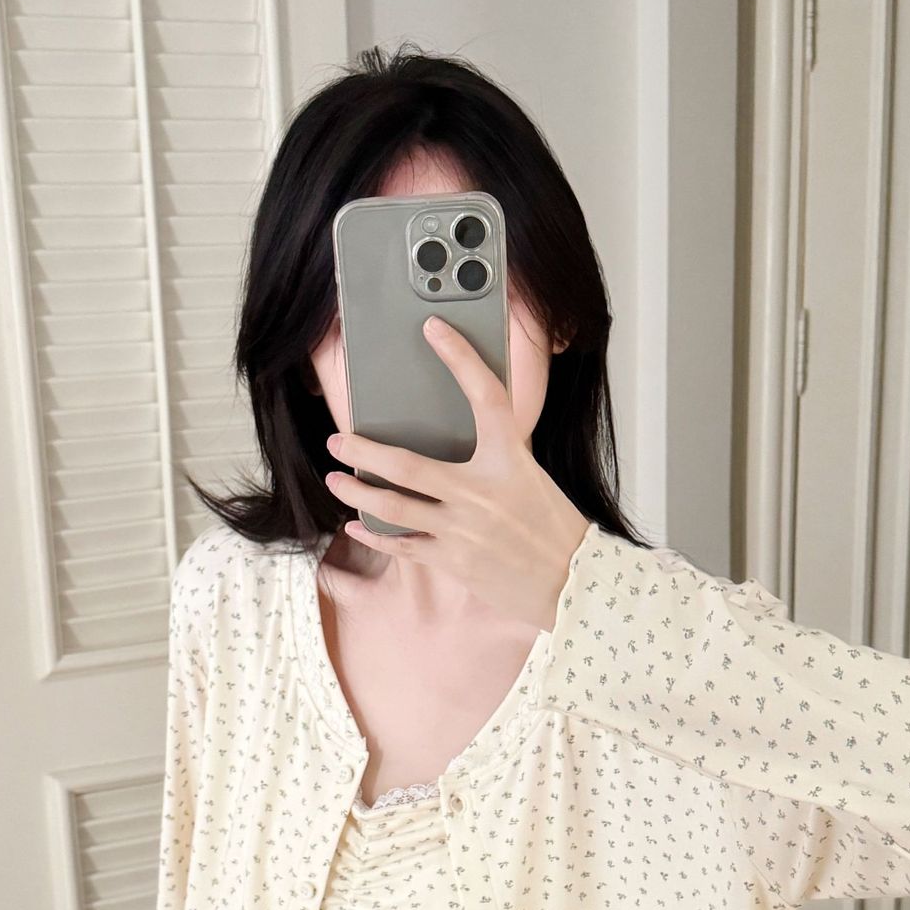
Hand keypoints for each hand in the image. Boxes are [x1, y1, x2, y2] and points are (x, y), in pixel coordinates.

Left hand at [321, 315, 590, 632]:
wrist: (572, 581)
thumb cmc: (550, 526)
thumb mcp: (528, 477)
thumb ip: (491, 458)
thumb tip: (444, 444)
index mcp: (509, 458)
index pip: (485, 394)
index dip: (460, 357)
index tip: (434, 328)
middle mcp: (482, 490)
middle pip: (407, 465)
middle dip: (364, 451)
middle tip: (338, 440)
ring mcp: (464, 528)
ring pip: (394, 507)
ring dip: (357, 493)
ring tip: (337, 480)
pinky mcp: (455, 560)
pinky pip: (403, 545)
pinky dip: (376, 535)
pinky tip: (358, 525)